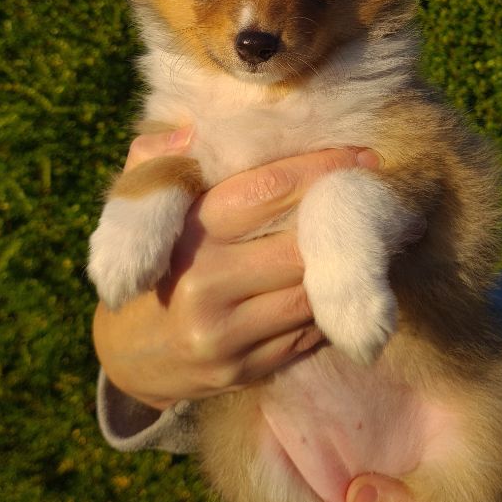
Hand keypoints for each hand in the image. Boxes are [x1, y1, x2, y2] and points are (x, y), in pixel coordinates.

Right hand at [92, 128, 380, 409]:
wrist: (124, 358)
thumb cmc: (147, 263)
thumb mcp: (133, 208)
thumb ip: (156, 162)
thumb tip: (191, 130)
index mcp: (185, 236)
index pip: (264, 192)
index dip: (318, 170)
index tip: (360, 157)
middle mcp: (204, 286)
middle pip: (297, 246)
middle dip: (341, 219)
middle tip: (377, 195)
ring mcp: (225, 336)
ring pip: (309, 294)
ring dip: (343, 266)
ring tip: (370, 237)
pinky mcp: (243, 371)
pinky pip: (305, 335)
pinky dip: (326, 307)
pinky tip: (340, 283)